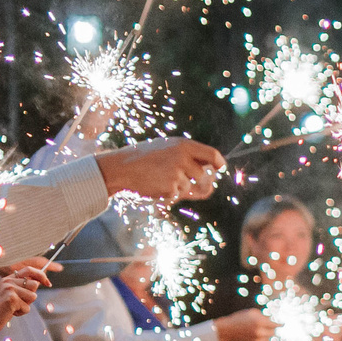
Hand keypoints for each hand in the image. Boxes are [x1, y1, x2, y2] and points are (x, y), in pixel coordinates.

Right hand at [0, 262, 47, 337]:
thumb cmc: (0, 310)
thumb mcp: (10, 294)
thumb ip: (22, 287)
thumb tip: (40, 282)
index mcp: (8, 278)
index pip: (29, 270)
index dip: (41, 275)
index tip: (48, 283)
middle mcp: (8, 281)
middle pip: (34, 285)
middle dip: (30, 297)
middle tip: (17, 303)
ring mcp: (9, 289)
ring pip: (33, 296)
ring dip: (25, 306)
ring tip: (12, 308)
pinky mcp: (11, 299)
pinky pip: (27, 308)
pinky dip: (21, 313)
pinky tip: (10, 313)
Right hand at [96, 139, 224, 203]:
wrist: (122, 167)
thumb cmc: (146, 158)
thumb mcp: (168, 149)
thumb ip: (189, 158)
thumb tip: (211, 179)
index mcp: (183, 145)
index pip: (212, 154)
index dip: (218, 163)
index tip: (219, 168)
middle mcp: (183, 158)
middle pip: (202, 175)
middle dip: (194, 180)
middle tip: (175, 175)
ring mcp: (177, 173)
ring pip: (189, 186)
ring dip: (178, 186)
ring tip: (159, 176)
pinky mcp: (170, 188)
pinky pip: (177, 195)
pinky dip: (168, 192)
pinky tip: (154, 184)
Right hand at [213, 308, 274, 340]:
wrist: (228, 329)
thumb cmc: (240, 318)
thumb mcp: (252, 313)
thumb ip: (264, 316)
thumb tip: (273, 320)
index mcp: (259, 322)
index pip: (275, 325)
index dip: (280, 324)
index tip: (283, 324)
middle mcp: (259, 332)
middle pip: (273, 333)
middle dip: (271, 329)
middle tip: (268, 327)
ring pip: (268, 339)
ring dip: (266, 335)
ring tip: (259, 331)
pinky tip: (257, 337)